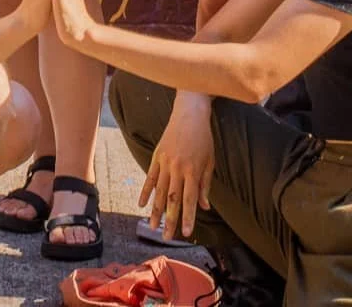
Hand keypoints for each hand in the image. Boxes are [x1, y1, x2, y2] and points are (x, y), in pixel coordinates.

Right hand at [138, 92, 214, 239]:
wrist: (189, 114)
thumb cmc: (203, 139)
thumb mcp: (209, 161)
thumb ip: (205, 185)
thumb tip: (204, 207)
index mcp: (193, 171)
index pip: (190, 199)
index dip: (188, 217)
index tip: (186, 233)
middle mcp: (177, 168)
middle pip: (172, 199)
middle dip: (169, 220)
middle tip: (166, 237)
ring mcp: (165, 162)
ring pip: (159, 191)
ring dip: (155, 211)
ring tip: (152, 226)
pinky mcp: (156, 156)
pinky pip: (150, 177)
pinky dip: (146, 192)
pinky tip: (142, 205)